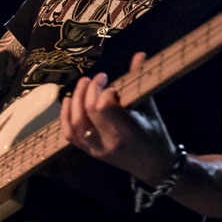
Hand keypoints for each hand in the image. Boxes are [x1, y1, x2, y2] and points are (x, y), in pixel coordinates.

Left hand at [60, 51, 177, 184]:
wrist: (154, 166)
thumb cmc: (155, 135)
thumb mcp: (150, 108)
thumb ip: (140, 81)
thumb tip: (139, 55)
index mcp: (128, 131)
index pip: (104, 107)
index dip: (105, 91)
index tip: (114, 86)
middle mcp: (109, 142)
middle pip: (88, 111)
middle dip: (91, 89)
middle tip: (100, 79)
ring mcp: (97, 149)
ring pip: (75, 123)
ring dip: (76, 99)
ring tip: (84, 84)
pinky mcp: (90, 152)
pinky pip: (70, 134)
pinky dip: (65, 116)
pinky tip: (69, 100)